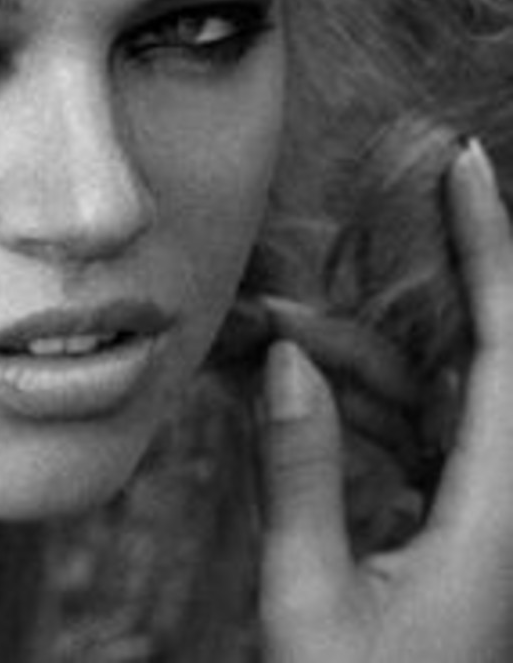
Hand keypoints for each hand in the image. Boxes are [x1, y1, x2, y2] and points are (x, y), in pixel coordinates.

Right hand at [260, 139, 512, 662]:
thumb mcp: (312, 606)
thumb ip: (301, 476)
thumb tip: (285, 360)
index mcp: (501, 517)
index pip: (507, 351)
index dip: (492, 251)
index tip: (470, 170)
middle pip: (476, 362)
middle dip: (415, 295)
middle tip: (357, 242)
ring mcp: (494, 519)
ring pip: (445, 401)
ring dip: (373, 363)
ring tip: (295, 329)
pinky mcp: (469, 534)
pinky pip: (430, 439)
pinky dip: (375, 409)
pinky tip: (318, 392)